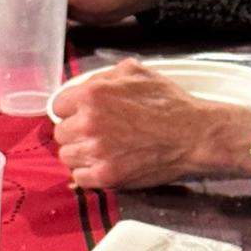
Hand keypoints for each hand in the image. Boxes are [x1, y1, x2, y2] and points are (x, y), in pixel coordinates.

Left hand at [52, 59, 250, 188]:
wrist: (192, 134)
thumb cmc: (167, 102)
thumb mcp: (136, 72)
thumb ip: (104, 76)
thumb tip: (84, 86)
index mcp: (93, 94)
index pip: (58, 106)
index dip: (71, 109)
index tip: (81, 114)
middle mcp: (89, 122)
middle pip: (61, 133)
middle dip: (76, 131)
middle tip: (96, 132)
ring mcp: (96, 151)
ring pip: (67, 156)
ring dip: (81, 153)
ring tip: (102, 148)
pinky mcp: (106, 176)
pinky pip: (80, 178)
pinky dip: (90, 173)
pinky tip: (106, 163)